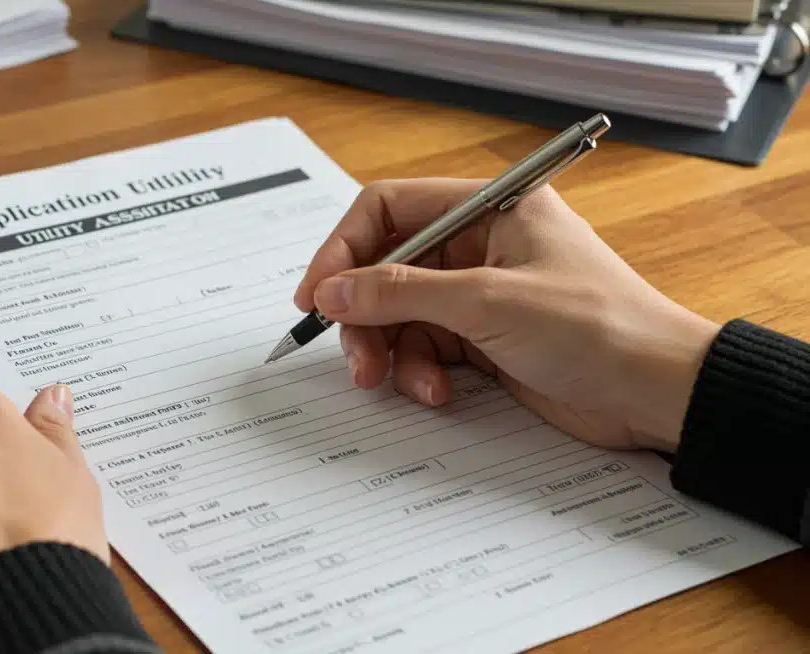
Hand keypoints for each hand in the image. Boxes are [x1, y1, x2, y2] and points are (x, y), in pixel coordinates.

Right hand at [294, 178, 719, 452]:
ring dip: (391, 352)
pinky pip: (425, 349)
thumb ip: (400, 293)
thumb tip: (330, 291)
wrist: (657, 393)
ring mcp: (480, 294)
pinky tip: (439, 392)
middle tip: (357, 360)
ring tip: (402, 384)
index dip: (342, 249)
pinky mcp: (484, 339)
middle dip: (365, 315)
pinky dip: (420, 373)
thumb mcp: (487, 303)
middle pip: (386, 269)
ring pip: (400, 316)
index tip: (315, 295)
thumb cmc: (597, 328)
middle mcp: (479, 244)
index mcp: (487, 208)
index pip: (389, 209)